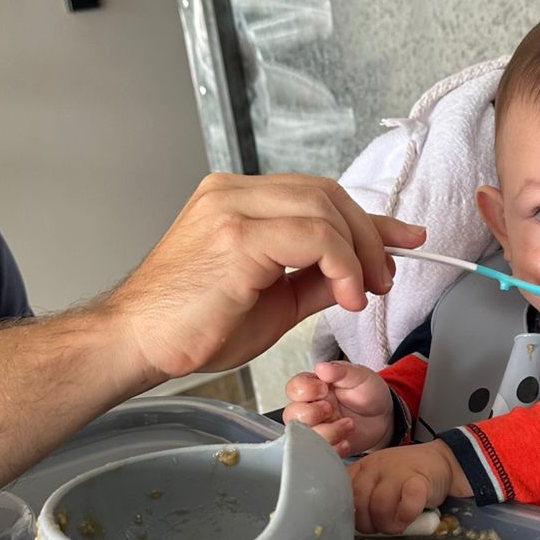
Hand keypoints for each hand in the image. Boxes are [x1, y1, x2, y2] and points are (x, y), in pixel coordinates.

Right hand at [99, 173, 424, 383]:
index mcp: (235, 201)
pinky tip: (345, 296)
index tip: (403, 240)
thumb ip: (314, 280)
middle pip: (327, 194)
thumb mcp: (272, 302)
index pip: (316, 195)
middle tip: (383, 280)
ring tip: (363, 294)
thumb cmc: (188, 328)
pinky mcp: (237, 237)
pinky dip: (342, 264)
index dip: (366, 219)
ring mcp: (232, 210)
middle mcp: (232, 194)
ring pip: (325, 209)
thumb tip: (359, 274)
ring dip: (359, 254)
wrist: (135, 344)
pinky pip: (314, 236)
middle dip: (369, 237)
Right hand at [283, 361, 393, 455]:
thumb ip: (341, 371)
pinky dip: (333, 449)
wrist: (384, 417)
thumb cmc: (368, 393)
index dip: (305, 390)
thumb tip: (321, 367)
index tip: (324, 389)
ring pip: (303, 436)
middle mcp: (311, 408)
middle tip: (331, 409)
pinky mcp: (326, 446)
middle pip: (292, 414)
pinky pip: (318, 453)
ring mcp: (317, 428)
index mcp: (314, 387)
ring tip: (348, 425)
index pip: (294, 388)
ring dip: (326, 432)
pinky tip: (347, 441)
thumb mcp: (360, 376)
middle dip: (311, 413)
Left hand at [348, 441, 470, 534]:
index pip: (342, 491)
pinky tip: (408, 520)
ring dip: (386, 524)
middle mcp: (376, 466)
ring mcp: (398, 471)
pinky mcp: (420, 479)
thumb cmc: (406, 478)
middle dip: (367, 523)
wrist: (442, 462)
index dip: (348, 513)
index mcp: (362, 468)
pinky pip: (407, 503)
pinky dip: (405, 517)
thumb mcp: (379, 481)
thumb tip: (350, 524)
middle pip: (359, 501)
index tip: (360, 523)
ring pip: (380, 505)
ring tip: (396, 527)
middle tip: (380, 528)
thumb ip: (364, 496)